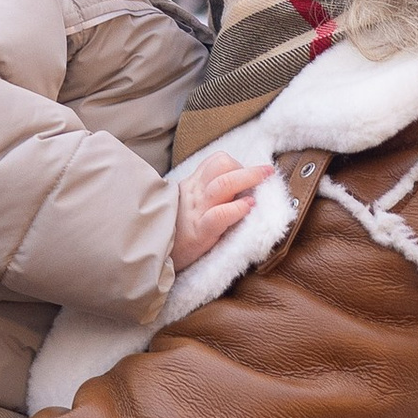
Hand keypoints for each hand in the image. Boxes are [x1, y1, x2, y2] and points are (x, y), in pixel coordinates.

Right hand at [172, 152, 271, 268]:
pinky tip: (248, 207)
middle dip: (248, 169)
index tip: (248, 175)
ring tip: (264, 181)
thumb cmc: (173, 234)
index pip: (214, 162)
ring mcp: (196, 213)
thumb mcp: (185, 207)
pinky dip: (236, 209)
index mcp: (192, 187)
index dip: (235, 164)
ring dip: (247, 179)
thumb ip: (204, 196)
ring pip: (222, 185)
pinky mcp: (199, 234)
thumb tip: (235, 191)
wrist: (150, 254)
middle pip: (221, 167)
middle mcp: (194, 195)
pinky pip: (218, 216)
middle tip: (267, 172)